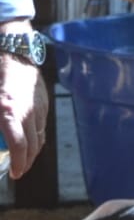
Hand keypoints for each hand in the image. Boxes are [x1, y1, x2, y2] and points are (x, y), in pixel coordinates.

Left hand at [0, 20, 47, 178]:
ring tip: (22, 158)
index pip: (18, 145)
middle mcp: (28, 111)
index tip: (14, 173)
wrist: (12, 46)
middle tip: (17, 171)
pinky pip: (42, 126)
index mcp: (9, 109)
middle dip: (25, 162)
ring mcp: (38, 107)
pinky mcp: (43, 103)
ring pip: (39, 137)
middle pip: (32, 146)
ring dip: (32, 151)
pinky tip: (27, 138)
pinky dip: (35, 136)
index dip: (18, 162)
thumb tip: (0, 134)